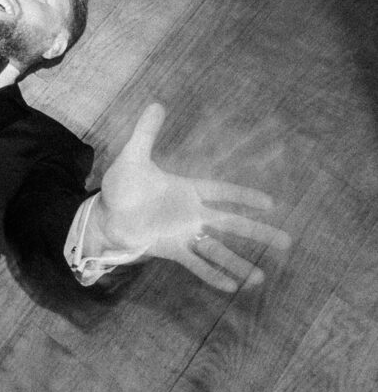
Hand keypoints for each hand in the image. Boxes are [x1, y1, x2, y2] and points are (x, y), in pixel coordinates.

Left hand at [97, 103, 289, 290]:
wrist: (103, 216)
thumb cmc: (121, 187)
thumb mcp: (133, 156)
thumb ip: (146, 133)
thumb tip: (157, 103)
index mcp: (188, 190)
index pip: (224, 192)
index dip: (245, 196)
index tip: (270, 204)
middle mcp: (192, 214)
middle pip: (232, 224)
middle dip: (258, 232)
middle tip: (288, 242)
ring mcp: (184, 234)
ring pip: (218, 250)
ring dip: (239, 263)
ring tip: (261, 278)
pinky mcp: (172, 249)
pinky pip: (196, 264)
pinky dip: (212, 275)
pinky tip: (231, 288)